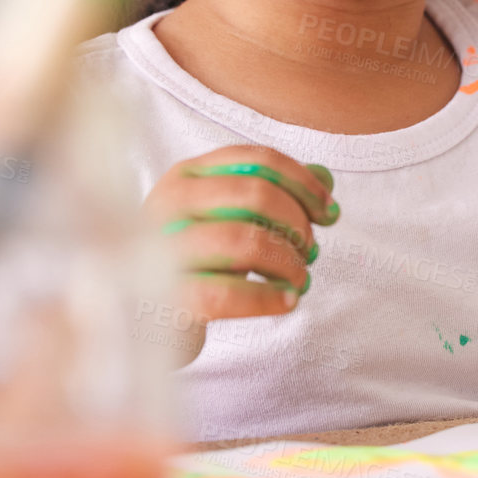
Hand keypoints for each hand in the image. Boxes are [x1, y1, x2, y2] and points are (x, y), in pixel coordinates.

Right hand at [142, 145, 338, 350]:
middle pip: (255, 195)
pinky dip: (268, 297)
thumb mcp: (230, 219)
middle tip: (310, 251)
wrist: (147, 317)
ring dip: (288, 262)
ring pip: (244, 241)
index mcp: (187, 174)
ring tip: (300, 279)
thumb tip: (325, 177)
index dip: (303, 183)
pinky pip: (226, 294)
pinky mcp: (166, 297)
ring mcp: (162, 249)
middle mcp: (169, 203)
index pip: (257, 161)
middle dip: (296, 223)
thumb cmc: (197, 260)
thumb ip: (274, 195)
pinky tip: (286, 301)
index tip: (330, 212)